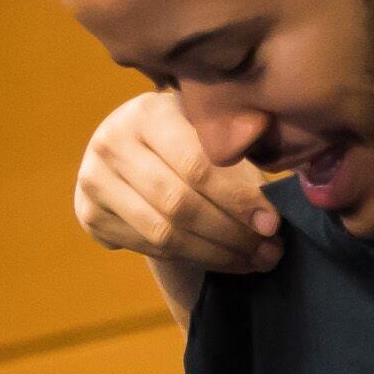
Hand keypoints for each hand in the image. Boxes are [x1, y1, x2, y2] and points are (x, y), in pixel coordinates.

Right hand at [71, 92, 284, 279]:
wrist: (129, 145)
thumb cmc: (183, 133)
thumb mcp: (207, 125)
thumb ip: (239, 147)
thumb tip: (283, 186)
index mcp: (148, 113)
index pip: (197, 165)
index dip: (238, 199)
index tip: (272, 223)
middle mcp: (112, 143)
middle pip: (179, 205)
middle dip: (231, 234)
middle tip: (270, 251)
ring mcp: (94, 181)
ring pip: (163, 234)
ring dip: (216, 254)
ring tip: (254, 260)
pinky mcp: (90, 215)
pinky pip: (148, 248)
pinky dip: (192, 259)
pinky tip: (223, 260)